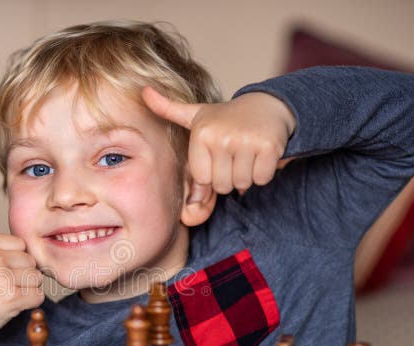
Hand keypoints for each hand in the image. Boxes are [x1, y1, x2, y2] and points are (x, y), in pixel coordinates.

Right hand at [0, 206, 43, 345]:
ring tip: (4, 296)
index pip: (20, 245)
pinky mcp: (11, 298)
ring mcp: (1, 278)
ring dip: (26, 290)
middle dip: (21, 276)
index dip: (12, 261)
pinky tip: (10, 306)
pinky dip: (29, 304)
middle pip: (30, 261)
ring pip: (36, 278)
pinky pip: (38, 296)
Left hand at [142, 87, 295, 195]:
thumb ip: (167, 109)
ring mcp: (247, 142)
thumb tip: (144, 92)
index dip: (212, 173)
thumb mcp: (195, 113)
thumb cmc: (226, 117)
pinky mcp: (269, 147)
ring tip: (247, 153)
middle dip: (230, 176)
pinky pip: (262, 179)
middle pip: (222, 185)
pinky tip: (262, 154)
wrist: (268, 105)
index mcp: (201, 133)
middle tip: (235, 154)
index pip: (202, 180)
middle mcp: (222, 137)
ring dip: (247, 175)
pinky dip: (264, 173)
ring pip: (242, 184)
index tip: (218, 154)